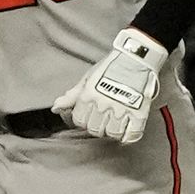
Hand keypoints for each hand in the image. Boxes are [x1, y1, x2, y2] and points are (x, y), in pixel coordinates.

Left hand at [54, 29, 166, 144]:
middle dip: (96, 126)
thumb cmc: (111, 66)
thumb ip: (72, 96)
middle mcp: (103, 104)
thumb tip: (56, 108)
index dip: (82, 119)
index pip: (78, 120)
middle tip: (102, 118)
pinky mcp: (139, 112)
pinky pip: (131, 134)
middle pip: (94, 130)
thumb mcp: (88, 78)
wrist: (136, 57)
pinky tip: (127, 131)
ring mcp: (122, 109)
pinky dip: (128, 136)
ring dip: (112, 131)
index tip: (89, 115)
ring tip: (115, 122)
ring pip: (112, 133)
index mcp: (89, 95)